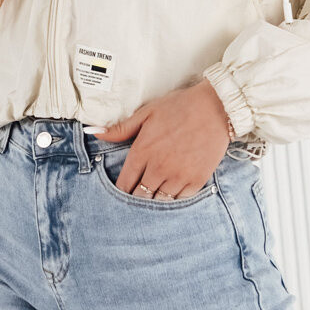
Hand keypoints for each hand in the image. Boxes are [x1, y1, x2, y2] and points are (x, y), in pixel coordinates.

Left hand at [91, 78, 231, 198]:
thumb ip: (120, 128)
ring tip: (153, 198)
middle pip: (139, 197)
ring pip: (159, 202)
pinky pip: (180, 201)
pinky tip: (171, 193)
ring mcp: (178, 176)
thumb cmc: (179, 107)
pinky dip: (174, 199)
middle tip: (136, 198)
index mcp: (142, 151)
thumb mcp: (147, 113)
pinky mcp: (196, 180)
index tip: (121, 193)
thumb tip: (93, 132)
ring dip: (154, 202)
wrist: (216, 107)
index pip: (124, 184)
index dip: (120, 192)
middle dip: (135, 199)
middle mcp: (158, 167)